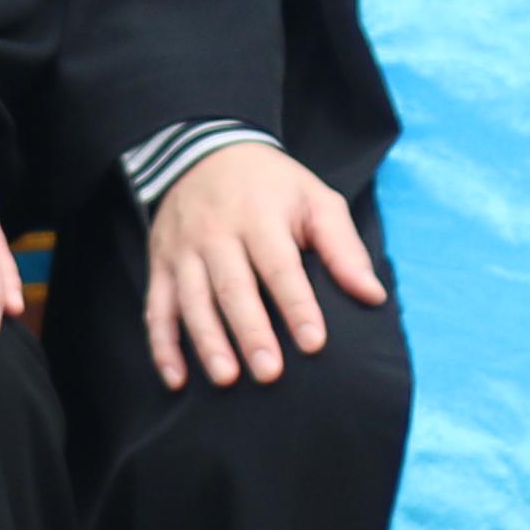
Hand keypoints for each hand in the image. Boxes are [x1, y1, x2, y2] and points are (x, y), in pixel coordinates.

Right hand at [142, 144, 384, 390]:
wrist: (205, 149)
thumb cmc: (272, 186)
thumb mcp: (314, 199)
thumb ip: (343, 248)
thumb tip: (372, 295)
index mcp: (259, 215)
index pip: (279, 265)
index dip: (297, 304)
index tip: (314, 342)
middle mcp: (216, 233)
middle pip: (232, 287)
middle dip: (250, 331)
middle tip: (269, 372)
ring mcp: (183, 250)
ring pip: (192, 300)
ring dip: (207, 342)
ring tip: (226, 379)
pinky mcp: (160, 264)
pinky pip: (157, 309)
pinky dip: (162, 347)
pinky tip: (177, 379)